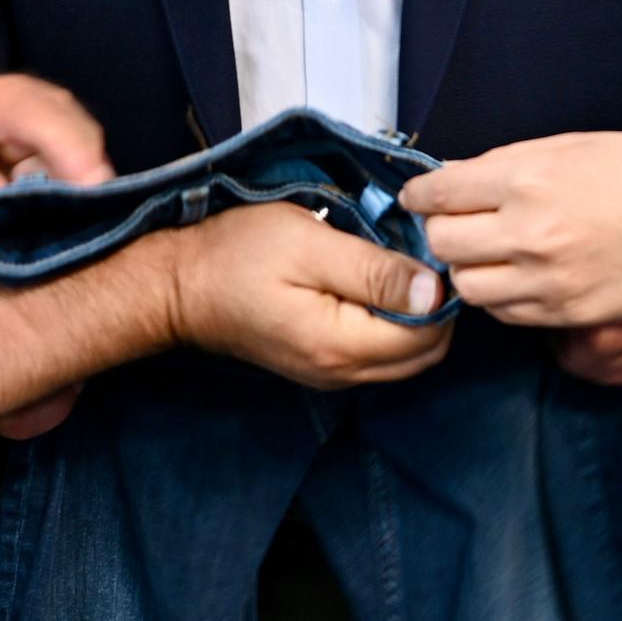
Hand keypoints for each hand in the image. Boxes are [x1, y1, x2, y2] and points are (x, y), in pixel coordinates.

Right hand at [151, 203, 452, 390]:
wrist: (180, 285)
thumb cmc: (239, 254)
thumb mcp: (309, 245)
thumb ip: (375, 272)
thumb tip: (437, 293)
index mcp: (342, 346)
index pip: (429, 334)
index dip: (442, 291)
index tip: (428, 247)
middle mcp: (343, 374)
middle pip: (425, 352)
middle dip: (437, 308)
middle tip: (419, 254)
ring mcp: (331, 375)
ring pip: (406, 356)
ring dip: (416, 316)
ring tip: (399, 264)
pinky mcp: (322, 365)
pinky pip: (379, 354)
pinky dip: (393, 324)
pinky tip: (378, 285)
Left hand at [401, 131, 621, 329]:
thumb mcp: (575, 145)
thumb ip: (511, 163)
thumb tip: (459, 177)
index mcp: (528, 179)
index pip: (439, 192)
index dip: (420, 194)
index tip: (418, 196)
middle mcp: (528, 232)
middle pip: (442, 243)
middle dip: (439, 231)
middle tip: (454, 223)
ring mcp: (545, 279)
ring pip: (467, 285)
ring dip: (468, 268)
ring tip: (488, 253)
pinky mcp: (563, 313)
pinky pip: (505, 312)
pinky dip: (500, 296)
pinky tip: (519, 276)